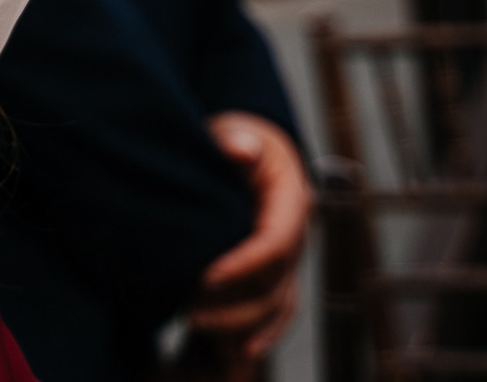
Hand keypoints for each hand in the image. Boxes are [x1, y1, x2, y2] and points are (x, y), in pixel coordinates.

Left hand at [188, 110, 310, 368]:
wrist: (251, 147)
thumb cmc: (237, 139)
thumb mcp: (235, 132)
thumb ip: (236, 141)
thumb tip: (242, 148)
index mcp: (292, 202)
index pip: (273, 243)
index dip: (243, 264)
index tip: (205, 276)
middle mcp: (296, 237)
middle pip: (275, 283)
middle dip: (235, 303)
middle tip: (190, 311)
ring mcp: (290, 259)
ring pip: (276, 304)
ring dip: (241, 323)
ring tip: (196, 325)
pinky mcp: (277, 273)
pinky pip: (276, 310)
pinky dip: (262, 332)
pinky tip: (238, 354)